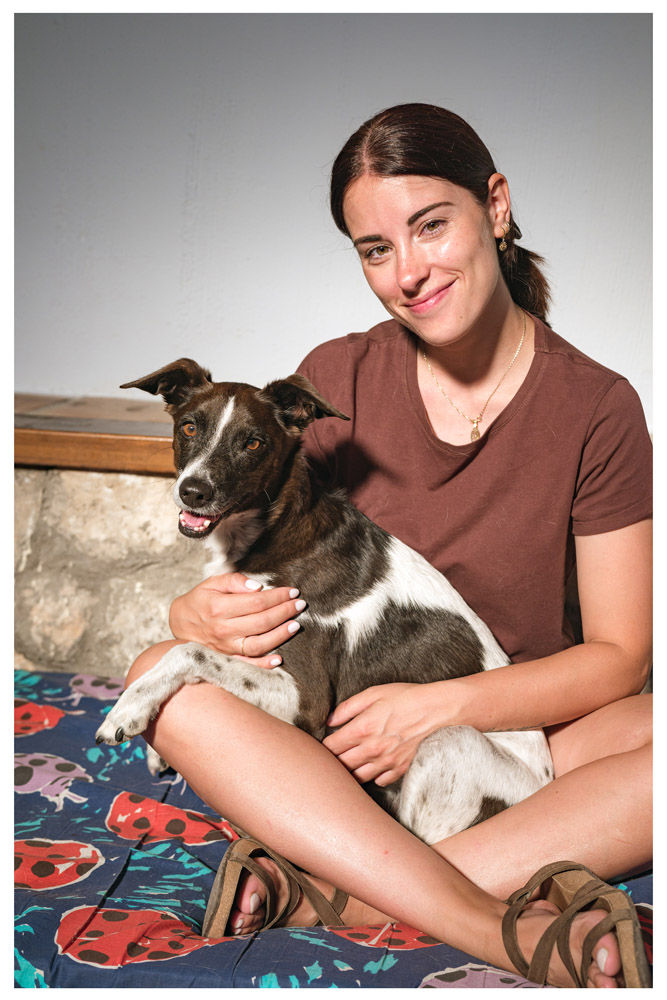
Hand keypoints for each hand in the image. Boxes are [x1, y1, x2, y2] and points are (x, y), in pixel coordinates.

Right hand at [168, 572, 305, 668]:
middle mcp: (223, 630)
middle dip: (285, 612)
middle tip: (300, 604)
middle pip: (262, 621)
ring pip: (258, 644)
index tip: (292, 591)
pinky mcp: (226, 660)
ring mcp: (225, 648)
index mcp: (219, 608)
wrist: (179, 623)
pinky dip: (263, 664)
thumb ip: (234, 581)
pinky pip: (247, 665)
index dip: (278, 596)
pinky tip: (279, 658)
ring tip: (296, 625)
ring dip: (281, 635)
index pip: (257, 602)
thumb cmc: (199, 600)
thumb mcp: (212, 583)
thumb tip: (257, 587)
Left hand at [323, 683, 436, 785]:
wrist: (434, 709)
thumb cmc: (404, 698)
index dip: (324, 746)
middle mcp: (371, 750)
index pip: (331, 747)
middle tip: (333, 757)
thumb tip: (330, 721)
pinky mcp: (400, 768)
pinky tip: (372, 767)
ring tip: (350, 764)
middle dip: (334, 762)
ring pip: (358, 778)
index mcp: (361, 729)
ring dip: (350, 773)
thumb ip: (347, 708)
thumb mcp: (372, 694)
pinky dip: (373, 777)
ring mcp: (386, 762)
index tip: (326, 743)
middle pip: (341, 766)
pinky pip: (380, 781)